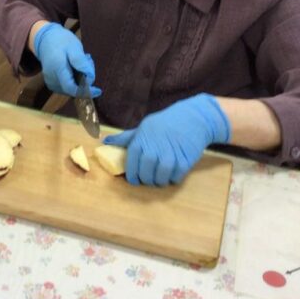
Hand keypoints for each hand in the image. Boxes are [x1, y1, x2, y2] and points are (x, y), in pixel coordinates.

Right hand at [33, 22, 101, 97]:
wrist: (45, 39)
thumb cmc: (61, 41)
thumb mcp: (74, 46)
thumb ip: (81, 63)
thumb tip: (90, 78)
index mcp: (57, 69)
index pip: (71, 89)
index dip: (86, 92)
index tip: (98, 90)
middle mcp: (52, 79)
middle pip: (74, 89)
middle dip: (86, 80)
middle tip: (89, 60)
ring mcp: (50, 82)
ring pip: (72, 88)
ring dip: (81, 78)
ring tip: (83, 60)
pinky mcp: (52, 83)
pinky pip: (67, 86)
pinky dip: (75, 79)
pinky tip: (76, 66)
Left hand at [103, 93, 230, 185]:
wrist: (193, 117)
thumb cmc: (165, 122)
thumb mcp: (144, 127)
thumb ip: (126, 137)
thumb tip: (106, 141)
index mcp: (142, 140)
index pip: (132, 164)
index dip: (132, 175)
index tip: (134, 180)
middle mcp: (154, 148)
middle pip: (146, 173)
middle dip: (146, 179)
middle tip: (148, 179)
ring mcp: (170, 155)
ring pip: (160, 178)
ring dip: (159, 181)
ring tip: (160, 177)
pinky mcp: (185, 160)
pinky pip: (175, 177)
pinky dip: (173, 179)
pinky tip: (172, 173)